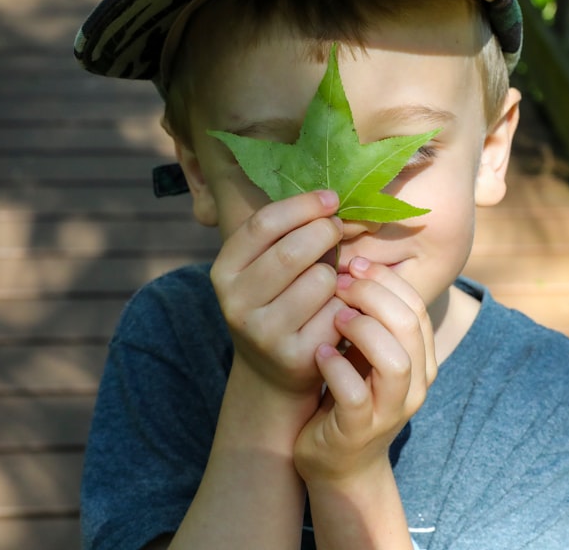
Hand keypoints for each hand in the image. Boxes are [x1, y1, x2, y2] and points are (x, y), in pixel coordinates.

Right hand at [210, 189, 345, 397]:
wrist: (272, 372)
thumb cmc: (276, 301)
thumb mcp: (263, 267)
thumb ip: (286, 234)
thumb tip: (332, 197)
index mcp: (223, 271)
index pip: (263, 224)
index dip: (302, 205)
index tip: (330, 198)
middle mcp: (236, 303)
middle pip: (293, 251)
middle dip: (325, 232)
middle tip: (337, 229)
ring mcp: (263, 333)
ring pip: (320, 280)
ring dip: (336, 273)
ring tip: (330, 280)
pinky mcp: (294, 357)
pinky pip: (336, 312)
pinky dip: (345, 304)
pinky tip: (338, 309)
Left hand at [293, 258, 437, 484]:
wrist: (338, 461)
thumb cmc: (348, 394)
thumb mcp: (365, 351)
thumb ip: (369, 315)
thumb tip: (351, 260)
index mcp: (421, 358)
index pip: (416, 306)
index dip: (385, 280)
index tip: (353, 264)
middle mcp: (415, 384)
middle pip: (410, 325)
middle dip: (373, 295)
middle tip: (339, 282)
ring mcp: (390, 410)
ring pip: (395, 361)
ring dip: (362, 330)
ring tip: (333, 317)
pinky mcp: (360, 430)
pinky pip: (356, 395)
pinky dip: (337, 369)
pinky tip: (318, 353)